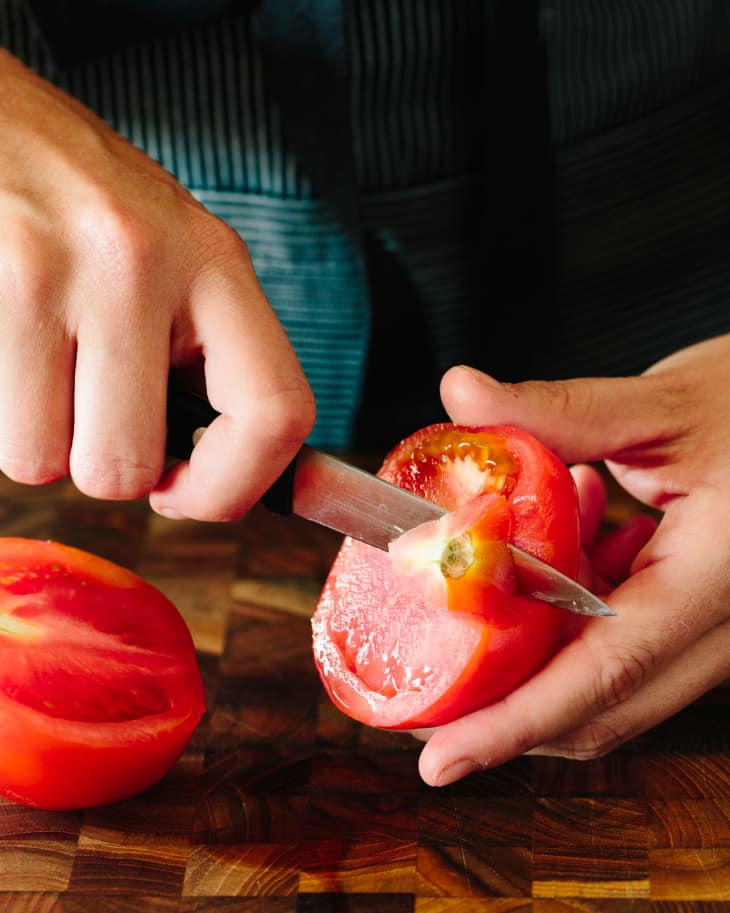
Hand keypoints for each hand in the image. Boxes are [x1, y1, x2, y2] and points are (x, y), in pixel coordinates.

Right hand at [0, 50, 313, 519]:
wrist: (0, 123)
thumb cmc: (93, 210)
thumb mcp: (180, 263)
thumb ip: (211, 361)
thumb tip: (223, 480)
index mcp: (218, 266)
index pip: (278, 415)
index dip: (235, 488)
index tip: (187, 493)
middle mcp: (146, 263)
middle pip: (128, 467)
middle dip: (109, 472)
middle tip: (100, 421)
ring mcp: (60, 271)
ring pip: (45, 461)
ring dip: (45, 443)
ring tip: (49, 375)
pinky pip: (0, 434)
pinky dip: (7, 420)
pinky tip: (18, 359)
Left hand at [417, 334, 729, 784]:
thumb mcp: (668, 405)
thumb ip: (561, 409)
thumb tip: (461, 391)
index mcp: (715, 584)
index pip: (604, 675)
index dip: (514, 725)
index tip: (439, 760)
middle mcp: (723, 628)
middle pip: (599, 706)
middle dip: (501, 707)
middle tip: (420, 683)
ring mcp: (717, 629)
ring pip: (607, 680)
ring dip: (536, 638)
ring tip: (502, 561)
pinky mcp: (704, 615)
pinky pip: (627, 641)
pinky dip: (576, 607)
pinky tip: (571, 536)